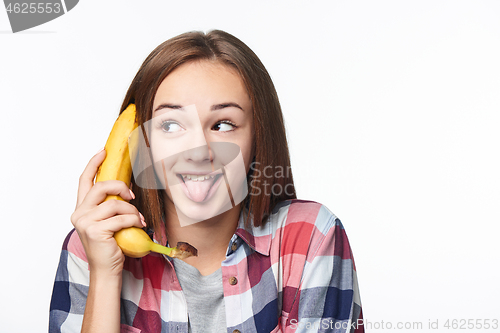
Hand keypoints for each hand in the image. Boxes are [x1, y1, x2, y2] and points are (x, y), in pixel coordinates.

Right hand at [70, 149, 145, 276]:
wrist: (106, 270)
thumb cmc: (110, 245)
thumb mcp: (108, 221)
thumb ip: (110, 206)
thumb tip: (127, 189)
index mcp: (81, 209)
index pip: (84, 181)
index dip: (93, 164)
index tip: (103, 151)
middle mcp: (79, 213)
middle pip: (101, 187)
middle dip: (121, 187)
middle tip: (132, 195)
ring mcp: (85, 222)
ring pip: (114, 204)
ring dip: (131, 210)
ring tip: (138, 219)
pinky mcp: (95, 231)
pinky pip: (121, 217)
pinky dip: (133, 220)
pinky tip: (137, 225)